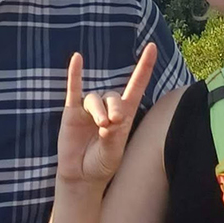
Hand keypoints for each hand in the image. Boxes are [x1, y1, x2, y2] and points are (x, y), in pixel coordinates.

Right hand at [55, 43, 156, 187]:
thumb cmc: (102, 163)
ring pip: (94, 98)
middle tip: (112, 124)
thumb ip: (112, 137)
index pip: (136, 85)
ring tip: (101, 126)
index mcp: (125, 114)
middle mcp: (107, 108)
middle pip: (113, 96)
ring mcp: (89, 108)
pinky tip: (76, 59)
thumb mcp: (112, 153)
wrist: (82, 176)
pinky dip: (75, 74)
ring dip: (98, 110)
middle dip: (114, 108)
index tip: (151, 47)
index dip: (144, 67)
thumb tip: (109, 122)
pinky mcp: (72, 112)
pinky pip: (74, 89)